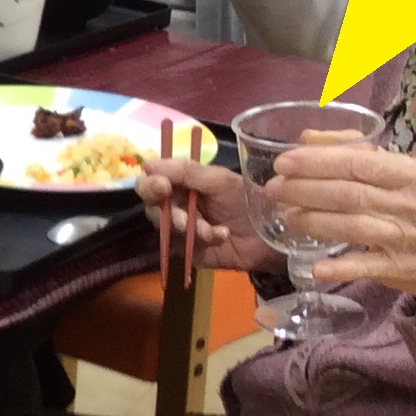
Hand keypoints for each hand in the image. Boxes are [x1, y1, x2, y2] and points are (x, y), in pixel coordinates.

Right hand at [135, 155, 280, 273]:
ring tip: (212, 229)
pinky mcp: (187, 250)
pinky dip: (202, 240)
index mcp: (180, 183)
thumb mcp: (219, 180)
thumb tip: (147, 164)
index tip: (162, 188)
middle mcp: (175, 205)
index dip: (149, 185)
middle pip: (151, 208)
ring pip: (166, 230)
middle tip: (185, 219)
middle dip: (170, 214)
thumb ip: (185, 171)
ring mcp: (180, 230)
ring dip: (190, 228)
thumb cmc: (246, 200)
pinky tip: (221, 236)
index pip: (150, 182)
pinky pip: (182, 247)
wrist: (269, 232)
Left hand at [264, 144, 415, 305]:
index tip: (284, 161)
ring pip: (354, 227)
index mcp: (412, 173)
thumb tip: (308, 137)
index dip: (319, 161)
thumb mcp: (410, 173)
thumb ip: (362, 152)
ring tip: (286, 217)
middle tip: (273, 188)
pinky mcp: (403, 269)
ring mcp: (407, 237)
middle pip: (350, 193)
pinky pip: (369, 267)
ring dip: (315, 222)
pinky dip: (342, 267)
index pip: (360, 161)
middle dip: (306, 189)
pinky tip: (316, 268)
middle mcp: (410, 203)